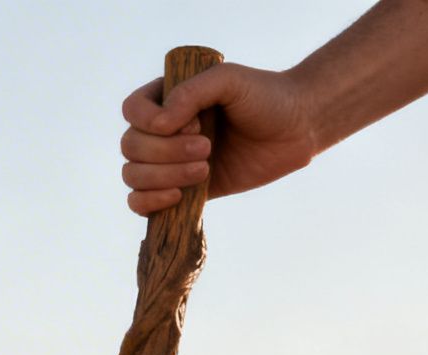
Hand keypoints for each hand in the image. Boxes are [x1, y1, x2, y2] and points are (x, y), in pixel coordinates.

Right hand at [119, 63, 320, 215]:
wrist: (297, 128)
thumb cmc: (264, 96)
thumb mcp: (228, 80)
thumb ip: (191, 92)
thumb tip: (159, 125)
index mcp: (167, 98)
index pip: (131, 111)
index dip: (148, 121)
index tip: (189, 122)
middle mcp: (162, 130)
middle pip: (131, 147)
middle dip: (164, 152)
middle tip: (207, 147)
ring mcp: (168, 162)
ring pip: (134, 175)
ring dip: (163, 176)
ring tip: (204, 169)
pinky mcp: (180, 190)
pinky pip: (140, 203)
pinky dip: (148, 203)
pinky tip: (177, 196)